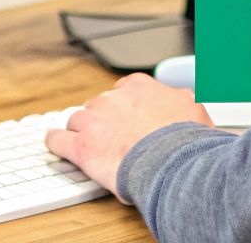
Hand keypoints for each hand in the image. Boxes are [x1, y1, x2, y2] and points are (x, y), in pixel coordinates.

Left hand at [45, 73, 213, 196]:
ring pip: (78, 120)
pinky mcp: (81, 146)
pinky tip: (57, 145)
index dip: (124, 108)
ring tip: (89, 145)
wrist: (174, 163)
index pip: (122, 91)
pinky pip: (58, 140)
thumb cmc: (185, 142)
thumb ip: (182, 101)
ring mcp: (94, 121)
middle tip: (113, 138)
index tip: (126, 118)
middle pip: (99, 105)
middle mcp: (114, 99)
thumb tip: (187, 101)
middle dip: (104, 120)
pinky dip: (56, 143)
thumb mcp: (194, 110)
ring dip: (82, 131)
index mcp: (139, 87)